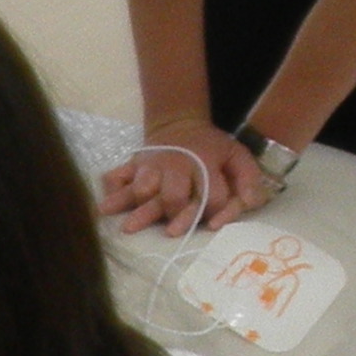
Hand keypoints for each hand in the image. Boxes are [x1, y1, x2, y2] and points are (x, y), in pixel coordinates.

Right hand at [98, 117, 269, 237]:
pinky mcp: (134, 166)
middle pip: (173, 196)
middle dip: (173, 213)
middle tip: (171, 232)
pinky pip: (118, 175)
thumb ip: (248, 179)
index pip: (211, 194)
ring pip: (142, 187)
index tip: (210, 225)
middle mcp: (177, 167)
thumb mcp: (237, 156)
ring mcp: (152, 166)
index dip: (214, 211)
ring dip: (131, 203)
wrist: (181, 124)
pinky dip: (111, 187)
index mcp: (205, 164)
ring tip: (120, 221)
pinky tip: (104, 204)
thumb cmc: (212, 147)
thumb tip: (251, 202)